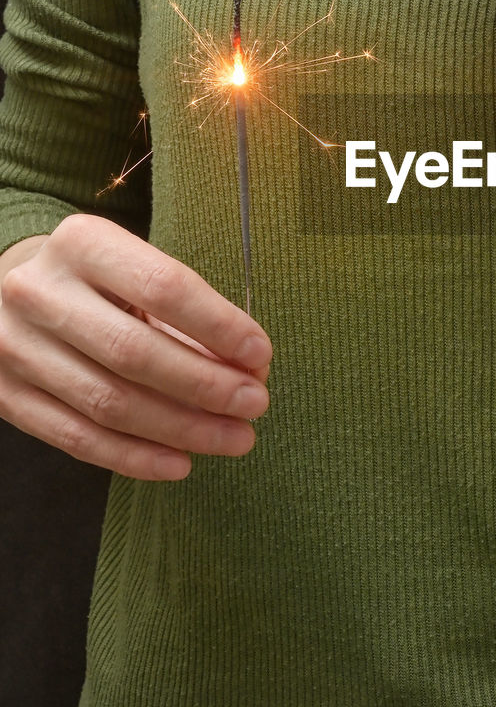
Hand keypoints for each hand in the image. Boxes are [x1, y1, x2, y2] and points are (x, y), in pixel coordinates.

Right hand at [0, 215, 272, 480]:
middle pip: (134, 352)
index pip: (163, 286)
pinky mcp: (3, 396)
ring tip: (234, 438)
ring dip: (182, 429)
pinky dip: (135, 457)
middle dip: (206, 385)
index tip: (260, 355)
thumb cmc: (96, 282)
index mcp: (82, 243)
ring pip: (108, 403)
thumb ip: (187, 315)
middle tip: (255, 405)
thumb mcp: (135, 272)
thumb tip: (249, 370)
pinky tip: (180, 463)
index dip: (219, 325)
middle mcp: (38, 291)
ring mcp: (14, 346)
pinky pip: (77, 438)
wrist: (7, 290)